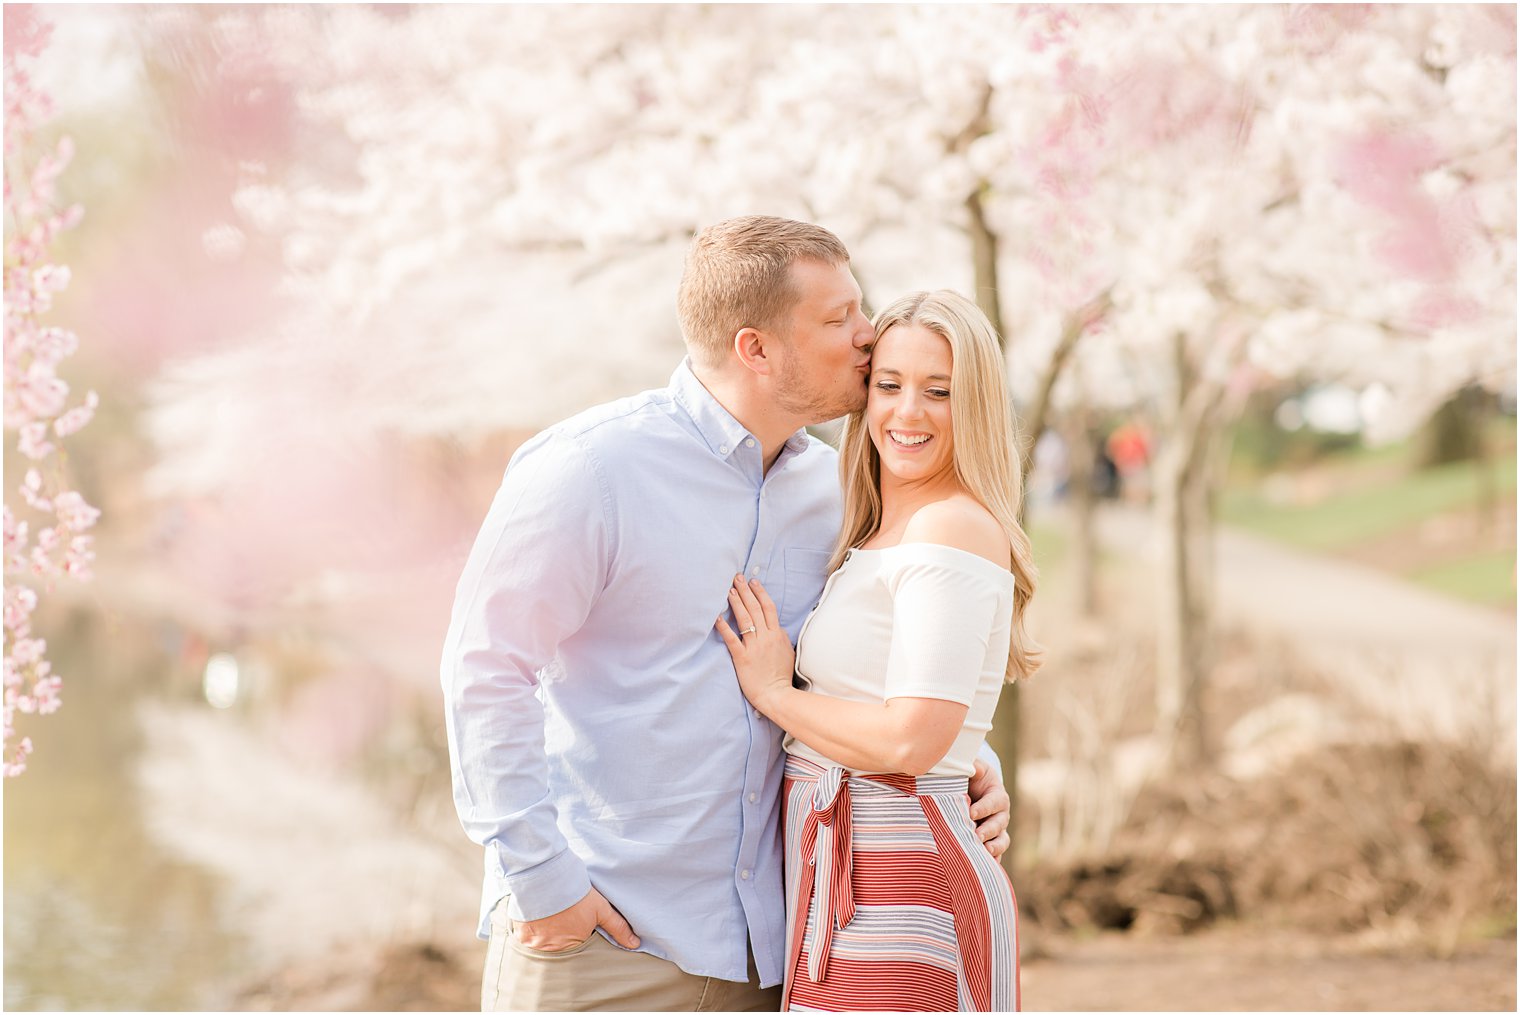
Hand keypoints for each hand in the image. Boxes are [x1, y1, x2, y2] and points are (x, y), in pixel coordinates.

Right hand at [515, 887, 638, 951]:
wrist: (545, 875)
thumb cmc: (575, 892)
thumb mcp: (600, 908)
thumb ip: (617, 927)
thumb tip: (635, 944)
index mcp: (574, 944)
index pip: (577, 943)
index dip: (577, 929)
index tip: (574, 916)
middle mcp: (553, 949)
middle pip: (559, 944)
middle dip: (561, 933)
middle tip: (562, 914)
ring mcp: (536, 943)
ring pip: (542, 942)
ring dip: (545, 931)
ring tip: (549, 912)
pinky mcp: (521, 936)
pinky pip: (525, 938)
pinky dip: (529, 929)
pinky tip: (535, 915)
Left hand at [715, 575, 794, 715]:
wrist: (777, 695)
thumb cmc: (780, 676)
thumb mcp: (787, 652)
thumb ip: (781, 637)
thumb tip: (776, 627)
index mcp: (777, 634)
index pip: (768, 608)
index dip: (760, 593)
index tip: (753, 582)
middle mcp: (766, 637)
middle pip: (756, 608)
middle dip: (746, 591)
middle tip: (737, 577)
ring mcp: (754, 647)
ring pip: (745, 619)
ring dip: (736, 603)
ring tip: (729, 590)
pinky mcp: (743, 658)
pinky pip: (732, 639)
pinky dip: (724, 627)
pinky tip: (716, 617)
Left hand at [969, 758, 1010, 860]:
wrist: (972, 791)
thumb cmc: (972, 778)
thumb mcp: (974, 769)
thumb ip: (974, 766)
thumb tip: (972, 766)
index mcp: (997, 795)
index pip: (994, 802)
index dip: (984, 808)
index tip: (971, 813)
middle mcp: (1001, 815)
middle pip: (999, 824)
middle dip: (989, 830)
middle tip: (977, 835)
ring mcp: (997, 831)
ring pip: (1001, 841)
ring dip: (995, 847)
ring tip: (985, 852)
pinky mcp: (991, 842)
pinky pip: (996, 854)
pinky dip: (992, 861)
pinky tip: (985, 868)